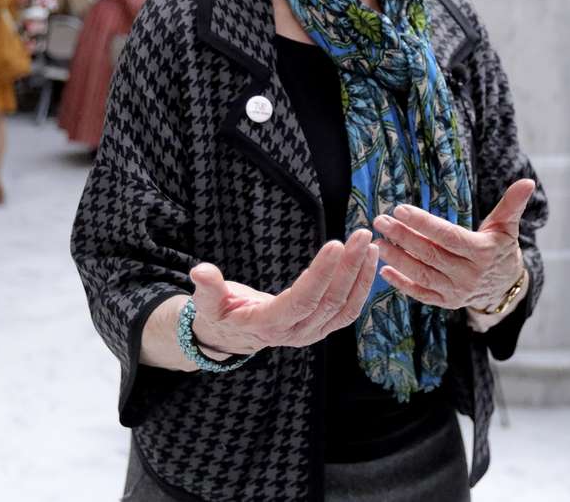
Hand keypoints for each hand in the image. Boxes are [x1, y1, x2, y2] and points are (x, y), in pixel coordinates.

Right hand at [188, 230, 377, 356]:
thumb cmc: (220, 313)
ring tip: (369, 244)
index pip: (301, 300)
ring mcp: (312, 333)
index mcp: (268, 325)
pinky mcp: (322, 328)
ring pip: (343, 306)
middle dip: (348, 267)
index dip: (320, 275)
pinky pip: (348, 311)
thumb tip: (200, 271)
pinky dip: (362, 286)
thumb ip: (208, 289)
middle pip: (329, 301)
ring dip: (360, 275)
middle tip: (360, 235)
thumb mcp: (208, 302)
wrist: (233, 335)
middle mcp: (295, 333)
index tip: (335, 245)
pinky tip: (369, 260)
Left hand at [373, 178, 533, 310]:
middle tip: (380, 221)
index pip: (448, 236)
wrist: (505, 286)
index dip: (424, 223)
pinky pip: (421, 293)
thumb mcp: (507, 226)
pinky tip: (384, 270)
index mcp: (482, 252)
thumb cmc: (501, 248)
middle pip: (430, 253)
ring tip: (378, 242)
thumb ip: (512, 204)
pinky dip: (402, 284)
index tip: (400, 209)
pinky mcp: (446, 302)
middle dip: (403, 236)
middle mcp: (468, 274)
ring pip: (422, 274)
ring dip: (397, 259)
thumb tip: (527, 181)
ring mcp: (456, 291)